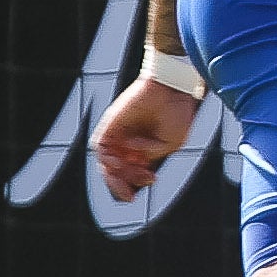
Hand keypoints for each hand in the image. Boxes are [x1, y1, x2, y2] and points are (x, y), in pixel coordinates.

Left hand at [92, 73, 196, 197]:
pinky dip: (108, 159)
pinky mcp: (110, 124)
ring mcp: (118, 134)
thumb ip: (153, 154)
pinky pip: (100, 147)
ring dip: (118, 174)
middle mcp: (129, 142)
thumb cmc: (177, 112)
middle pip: (116, 171)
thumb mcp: (172, 143)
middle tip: (136, 189)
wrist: (172, 88)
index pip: (131, 172)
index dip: (136, 182)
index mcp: (144, 148)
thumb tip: (137, 158)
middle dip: (123, 184)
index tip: (151, 180)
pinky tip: (121, 161)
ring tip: (135, 172)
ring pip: (107, 163)